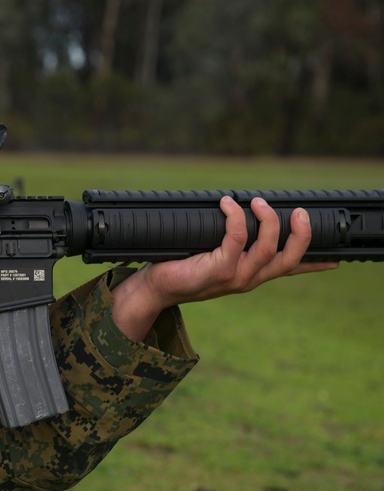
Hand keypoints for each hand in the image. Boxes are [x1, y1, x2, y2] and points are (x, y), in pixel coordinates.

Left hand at [111, 196, 338, 340]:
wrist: (155, 288)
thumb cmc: (181, 268)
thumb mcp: (213, 257)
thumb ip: (231, 244)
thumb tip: (240, 216)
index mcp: (251, 276)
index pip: (289, 270)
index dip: (313, 264)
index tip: (335, 259)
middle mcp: (248, 279)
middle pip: (288, 258)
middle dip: (300, 234)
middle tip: (299, 211)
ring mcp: (235, 277)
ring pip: (267, 248)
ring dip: (267, 220)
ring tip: (257, 201)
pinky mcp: (217, 270)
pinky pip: (235, 238)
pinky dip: (235, 217)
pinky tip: (228, 203)